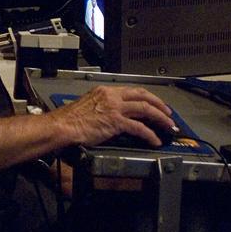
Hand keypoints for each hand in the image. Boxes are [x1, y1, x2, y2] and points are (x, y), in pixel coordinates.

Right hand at [53, 85, 174, 147]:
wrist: (61, 126)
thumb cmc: (69, 121)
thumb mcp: (88, 107)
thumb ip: (103, 108)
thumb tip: (112, 117)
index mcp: (105, 91)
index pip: (133, 91)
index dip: (148, 97)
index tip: (155, 104)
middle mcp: (112, 96)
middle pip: (143, 96)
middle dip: (159, 105)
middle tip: (168, 114)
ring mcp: (115, 108)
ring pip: (145, 109)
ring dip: (160, 118)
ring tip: (168, 126)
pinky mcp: (115, 122)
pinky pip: (139, 127)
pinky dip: (150, 134)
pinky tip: (154, 140)